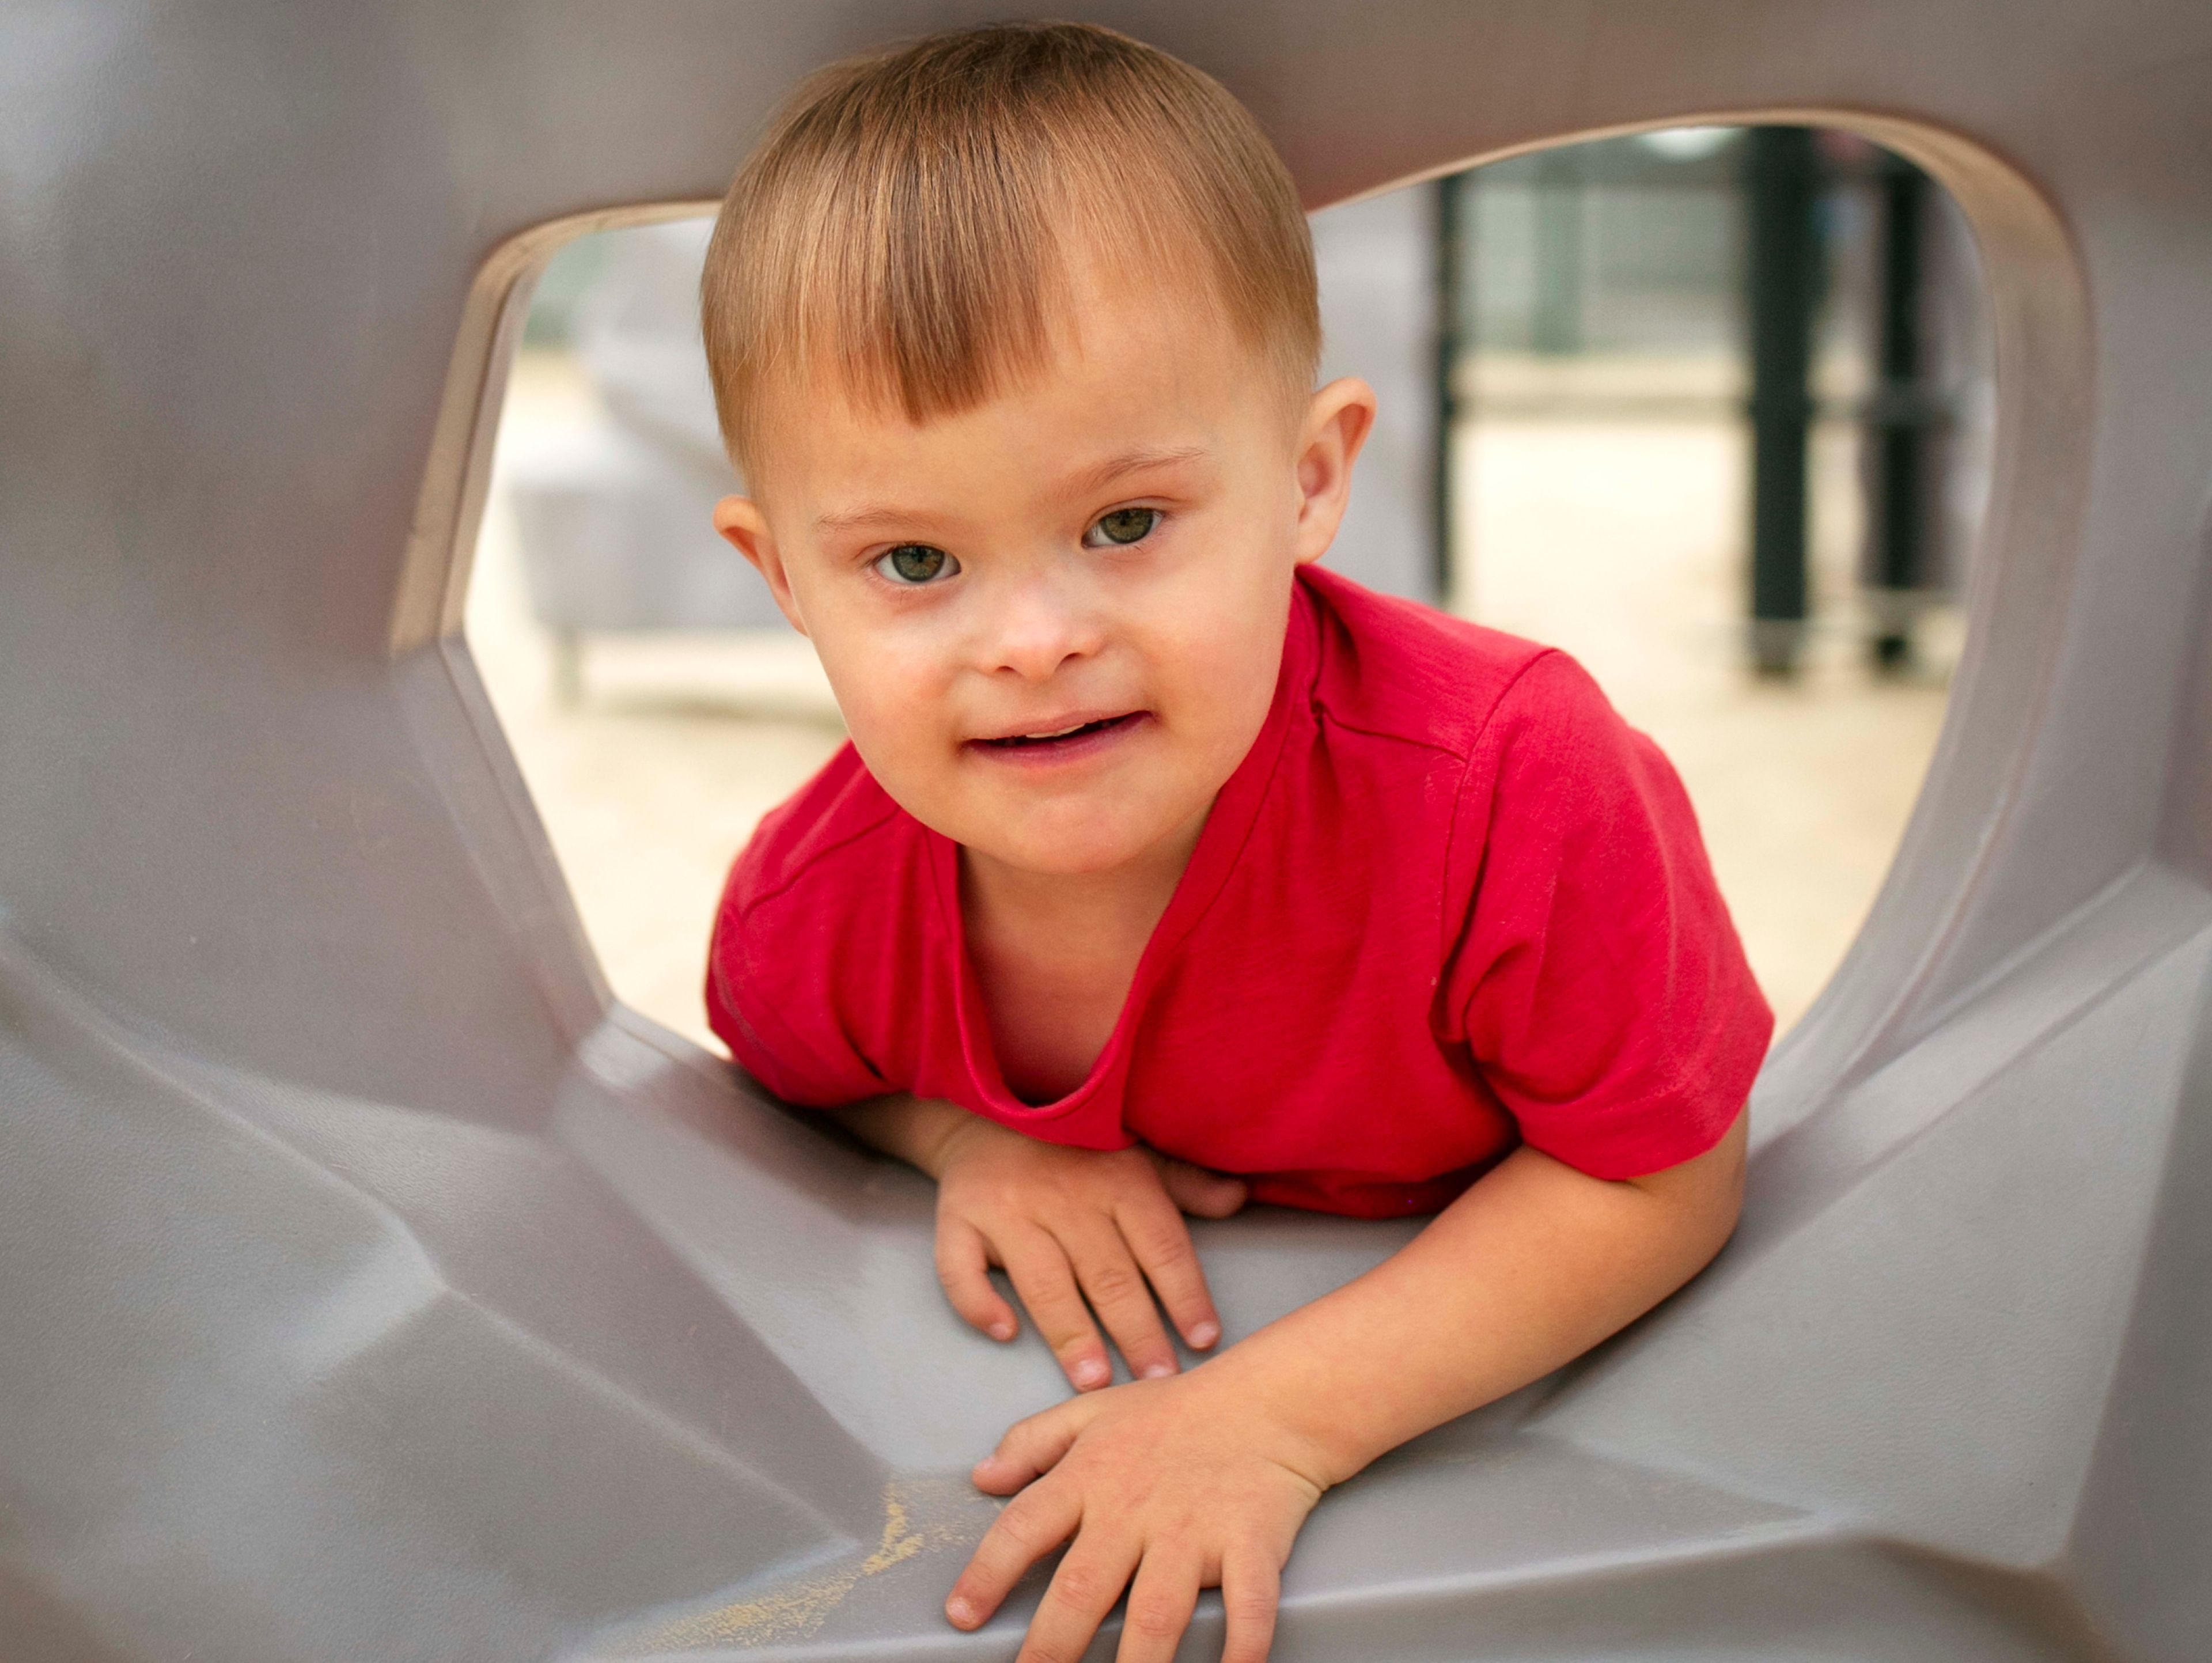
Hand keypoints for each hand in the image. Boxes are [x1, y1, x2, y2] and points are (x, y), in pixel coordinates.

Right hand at [930, 1113, 1246, 1389]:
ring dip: (1070, 1332)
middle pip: (1108, 1274)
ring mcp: (1008, 1209)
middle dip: (1137, 1331)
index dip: (1185, 1294)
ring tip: (1093, 1381)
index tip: (1203, 1341)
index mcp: (1117, 1180)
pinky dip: (979, 1301)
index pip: (1160, 1244)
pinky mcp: (958, 1219)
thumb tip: (1239, 1197)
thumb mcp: (1136, 1155)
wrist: (986, 1113)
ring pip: (1043, 1280)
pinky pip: (961, 1267)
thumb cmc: (1075, 1148)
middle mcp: (1065, 1196)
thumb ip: (1185, 1183)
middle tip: (1157, 1382)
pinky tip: (1004, 1332)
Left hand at [944, 1370, 1324, 1662]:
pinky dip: (1241, 1645)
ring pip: (1154, 1612)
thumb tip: (982, 1477)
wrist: (1268, 1400)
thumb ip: (1032, 1442)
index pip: (1024, 1528)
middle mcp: (1134, 1511)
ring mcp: (1192, 1532)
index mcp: (1090, 1478)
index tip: (961, 1616)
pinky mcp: (1248, 1545)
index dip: (987, 1574)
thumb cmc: (1177, 1413)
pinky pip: (1247, 1605)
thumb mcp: (1092, 1412)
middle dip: (1051, 1646)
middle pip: (1081, 1587)